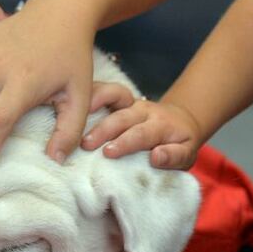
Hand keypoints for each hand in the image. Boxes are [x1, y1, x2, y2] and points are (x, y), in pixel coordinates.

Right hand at [81, 97, 202, 169]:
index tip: (108, 152)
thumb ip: (174, 157)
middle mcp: (142, 110)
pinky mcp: (116, 101)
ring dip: (89, 112)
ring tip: (71, 123)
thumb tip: (156, 156)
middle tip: (85, 144)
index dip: (125, 142)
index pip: (142, 133)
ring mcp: (127, 104)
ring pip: (108, 101)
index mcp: (160, 125)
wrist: (179, 121)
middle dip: (102, 130)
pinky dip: (84, 98)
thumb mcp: (186, 154)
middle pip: (121, 117)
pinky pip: (99, 95)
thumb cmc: (178, 144)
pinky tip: (67, 105)